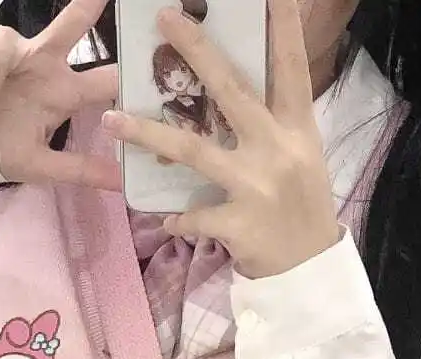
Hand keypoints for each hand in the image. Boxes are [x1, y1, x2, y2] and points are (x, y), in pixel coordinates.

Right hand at [0, 0, 120, 189]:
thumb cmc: (0, 150)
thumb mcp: (40, 166)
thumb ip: (78, 170)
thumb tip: (122, 183)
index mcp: (63, 91)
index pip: (102, 77)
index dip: (123, 66)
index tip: (147, 48)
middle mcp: (42, 61)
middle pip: (68, 26)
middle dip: (83, 8)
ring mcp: (10, 46)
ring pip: (1, 49)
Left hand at [102, 0, 340, 277]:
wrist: (309, 270)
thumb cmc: (302, 207)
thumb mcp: (301, 156)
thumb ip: (275, 121)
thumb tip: (240, 82)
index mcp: (298, 129)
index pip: (290, 67)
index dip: (282, 26)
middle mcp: (278, 150)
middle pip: (232, 92)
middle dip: (197, 51)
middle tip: (164, 18)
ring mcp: (256, 186)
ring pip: (192, 151)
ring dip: (147, 134)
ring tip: (110, 119)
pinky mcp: (238, 224)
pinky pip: (193, 214)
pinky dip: (178, 217)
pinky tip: (167, 218)